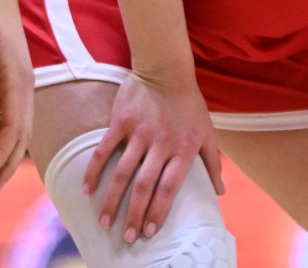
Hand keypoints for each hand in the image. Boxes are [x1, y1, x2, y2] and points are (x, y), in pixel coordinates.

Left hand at [0, 0, 32, 191]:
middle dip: (9, 163)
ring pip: (22, 128)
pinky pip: (16, 117)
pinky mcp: (15, 79)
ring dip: (9, 154)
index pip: (15, 126)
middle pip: (23, 134)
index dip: (4, 153)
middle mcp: (26, 84)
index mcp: (19, 78)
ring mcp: (23, 82)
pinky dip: (7, 138)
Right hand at [86, 71, 224, 244]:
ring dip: (112, 201)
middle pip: (144, 187)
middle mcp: (160, 145)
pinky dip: (93, 171)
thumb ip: (213, 163)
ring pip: (122, 174)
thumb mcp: (207, 132)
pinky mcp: (121, 122)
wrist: (166, 69)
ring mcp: (139, 133)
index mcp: (182, 150)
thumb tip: (221, 191)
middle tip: (126, 238)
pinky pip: (104, 151)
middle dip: (133, 215)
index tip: (149, 231)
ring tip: (104, 222)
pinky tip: (86, 190)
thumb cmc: (189, 103)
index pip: (168, 189)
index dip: (157, 213)